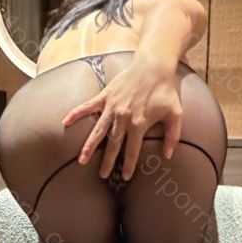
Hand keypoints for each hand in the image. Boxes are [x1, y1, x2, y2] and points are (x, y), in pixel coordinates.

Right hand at [61, 56, 182, 180]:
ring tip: (82, 159)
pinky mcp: (105, 96)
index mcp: (139, 123)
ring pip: (98, 130)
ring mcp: (112, 106)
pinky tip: (65, 122)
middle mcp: (123, 117)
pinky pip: (88, 106)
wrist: (153, 65)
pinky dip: (76, 113)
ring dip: (90, 146)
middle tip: (102, 175)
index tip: (126, 177)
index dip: (129, 165)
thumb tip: (168, 155)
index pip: (132, 150)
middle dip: (108, 161)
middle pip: (113, 144)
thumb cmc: (166, 90)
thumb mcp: (175, 113)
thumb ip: (172, 135)